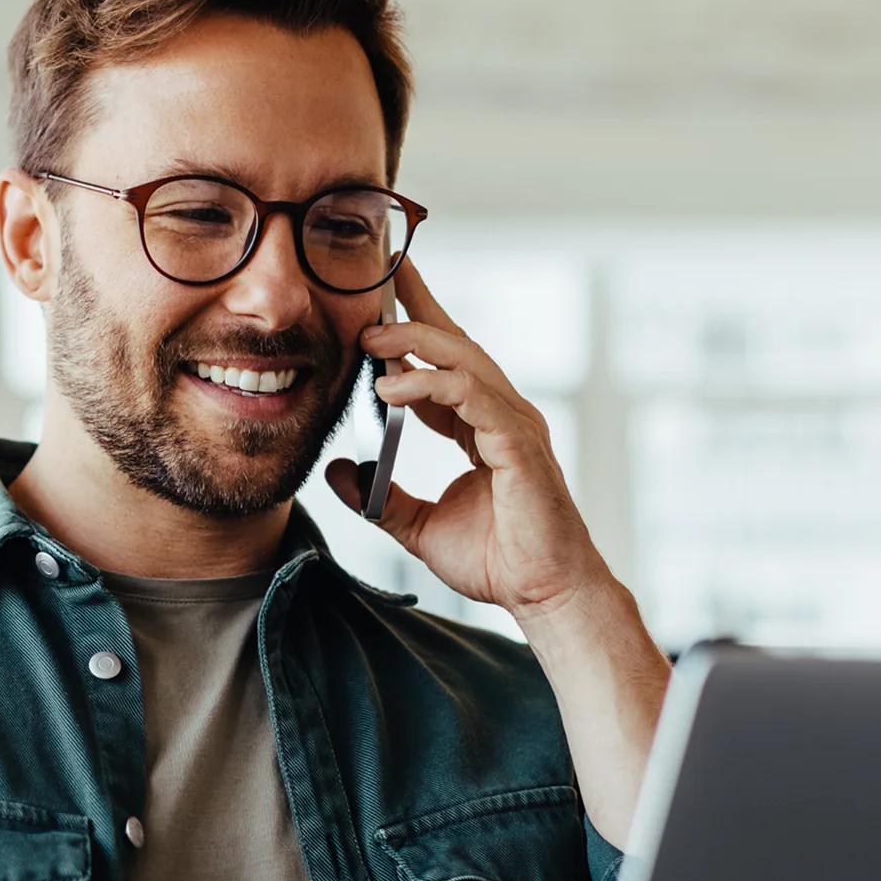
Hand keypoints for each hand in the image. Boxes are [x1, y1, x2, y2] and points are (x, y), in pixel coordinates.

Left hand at [325, 259, 603, 622]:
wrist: (542, 594)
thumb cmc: (499, 561)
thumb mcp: (418, 526)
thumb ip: (380, 498)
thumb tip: (337, 474)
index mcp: (482, 426)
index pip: (445, 362)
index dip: (414, 326)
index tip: (379, 297)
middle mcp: (502, 415)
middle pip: (457, 343)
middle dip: (417, 308)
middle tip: (374, 286)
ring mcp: (514, 425)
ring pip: (464, 360)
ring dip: (415, 342)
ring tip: (370, 340)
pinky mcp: (518, 444)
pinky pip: (472, 397)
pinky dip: (431, 385)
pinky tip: (392, 386)